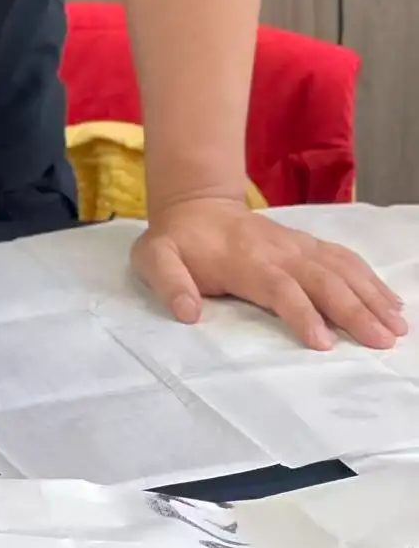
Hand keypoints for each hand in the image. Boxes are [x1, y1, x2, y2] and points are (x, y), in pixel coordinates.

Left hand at [133, 196, 407, 349]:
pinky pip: (343, 258)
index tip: (322, 342)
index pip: (279, 287)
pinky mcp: (306, 245)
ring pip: (340, 268)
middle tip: (382, 341)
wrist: (194, 205)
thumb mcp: (153, 259)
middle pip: (321, 279)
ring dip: (370, 295)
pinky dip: (369, 278)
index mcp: (243, 259)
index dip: (301, 313)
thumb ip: (168, 283)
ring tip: (396, 325)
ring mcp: (296, 245)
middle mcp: (278, 251)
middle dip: (353, 309)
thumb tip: (187, 312)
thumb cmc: (176, 242)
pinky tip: (390, 301)